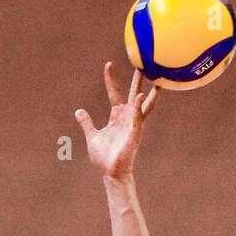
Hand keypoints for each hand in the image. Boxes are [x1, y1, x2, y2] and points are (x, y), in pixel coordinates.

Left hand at [75, 63, 159, 180]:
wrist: (110, 172)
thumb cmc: (104, 157)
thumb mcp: (92, 136)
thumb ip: (86, 123)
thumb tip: (78, 111)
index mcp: (116, 116)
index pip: (114, 92)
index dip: (110, 79)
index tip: (108, 64)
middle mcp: (127, 117)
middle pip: (134, 93)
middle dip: (138, 79)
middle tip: (143, 62)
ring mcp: (132, 124)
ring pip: (143, 104)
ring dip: (150, 92)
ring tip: (157, 78)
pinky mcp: (134, 133)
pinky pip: (138, 117)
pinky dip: (138, 106)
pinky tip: (141, 96)